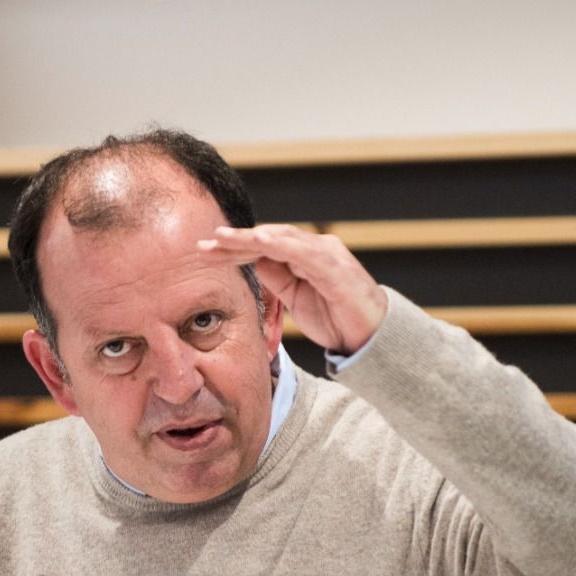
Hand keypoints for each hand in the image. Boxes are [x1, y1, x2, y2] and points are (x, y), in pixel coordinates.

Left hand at [198, 224, 387, 354]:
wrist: (371, 338)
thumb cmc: (336, 318)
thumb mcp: (296, 299)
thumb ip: (277, 279)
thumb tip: (252, 263)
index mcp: (305, 256)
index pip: (265, 246)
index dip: (236, 247)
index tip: (207, 251)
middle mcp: (316, 248)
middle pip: (269, 238)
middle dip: (235, 241)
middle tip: (204, 243)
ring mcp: (327, 254)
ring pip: (283, 239)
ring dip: (251, 238)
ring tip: (223, 238)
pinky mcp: (335, 267)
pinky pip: (304, 252)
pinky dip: (281, 245)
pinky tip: (260, 242)